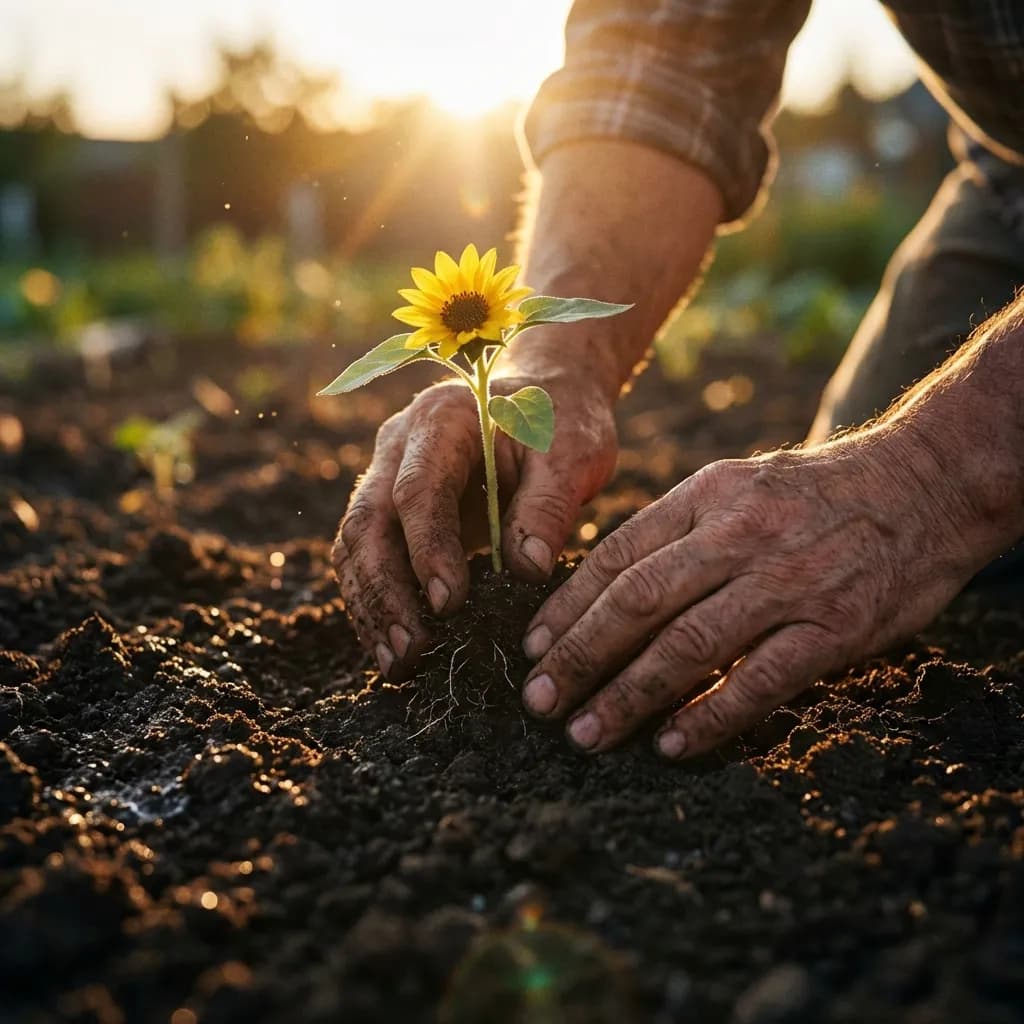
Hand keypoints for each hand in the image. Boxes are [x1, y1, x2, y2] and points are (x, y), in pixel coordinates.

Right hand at [333, 368, 616, 679]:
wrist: (543, 394)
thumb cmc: (561, 420)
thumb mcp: (573, 452)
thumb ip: (548, 505)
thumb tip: (526, 570)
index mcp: (443, 420)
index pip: (419, 489)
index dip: (428, 548)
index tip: (449, 604)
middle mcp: (398, 445)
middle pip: (369, 521)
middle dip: (385, 591)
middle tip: (410, 650)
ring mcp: (386, 475)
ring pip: (356, 544)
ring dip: (371, 606)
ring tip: (397, 663)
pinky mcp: (391, 508)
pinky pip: (367, 556)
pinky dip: (375, 601)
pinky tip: (394, 646)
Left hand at [520, 432, 987, 757]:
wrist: (923, 483)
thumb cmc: (813, 493)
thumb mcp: (735, 485)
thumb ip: (675, 531)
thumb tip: (604, 588)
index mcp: (707, 495)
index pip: (617, 556)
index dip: (566, 607)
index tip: (531, 648)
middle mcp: (740, 534)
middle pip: (638, 601)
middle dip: (578, 656)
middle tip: (538, 701)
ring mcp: (789, 581)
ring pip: (688, 645)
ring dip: (627, 695)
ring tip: (585, 733)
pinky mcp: (836, 627)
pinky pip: (760, 681)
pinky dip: (710, 716)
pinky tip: (671, 744)